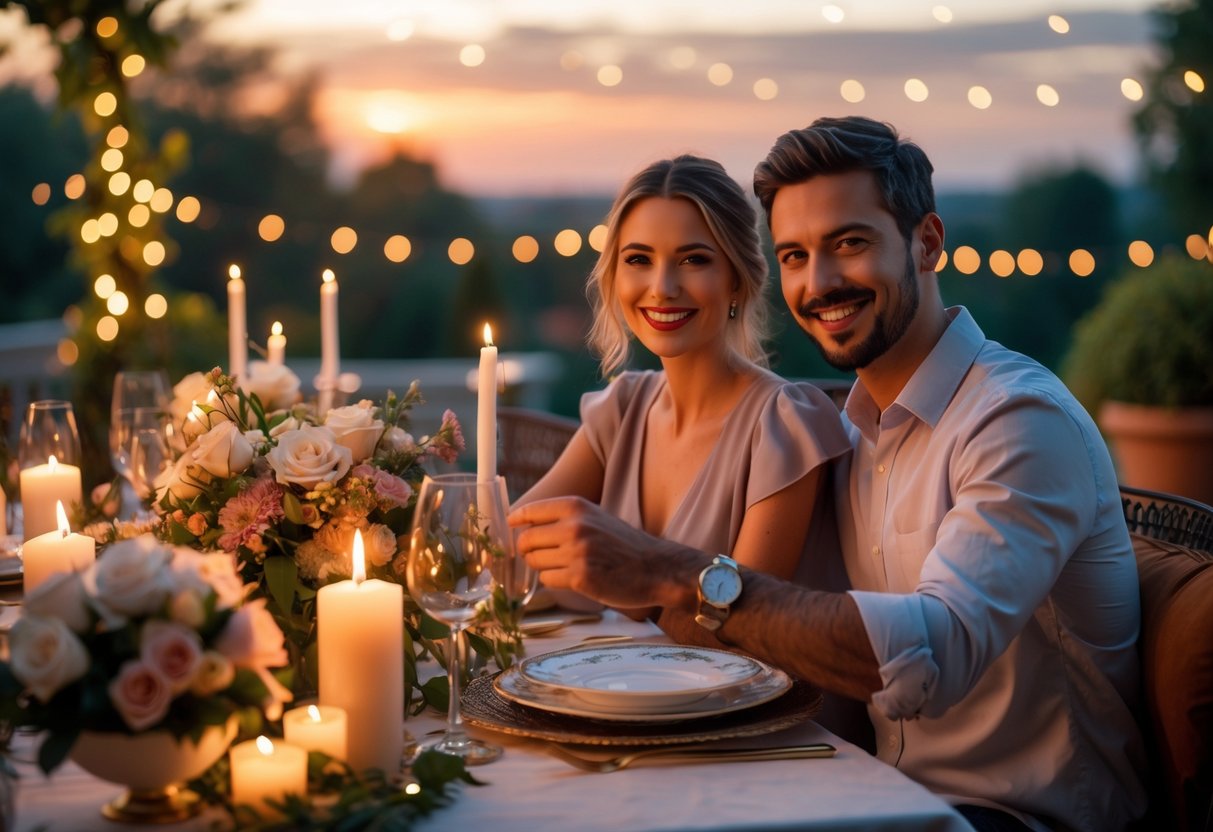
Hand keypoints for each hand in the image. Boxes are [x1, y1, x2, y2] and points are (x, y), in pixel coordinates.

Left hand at [508, 497, 700, 611]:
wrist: (656, 567)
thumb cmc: (623, 543)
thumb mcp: (594, 516)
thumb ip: (562, 518)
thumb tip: (520, 525)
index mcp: (576, 506)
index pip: (528, 512)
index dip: (515, 522)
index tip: (510, 528)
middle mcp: (574, 526)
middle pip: (526, 540)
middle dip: (528, 550)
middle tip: (539, 555)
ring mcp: (577, 553)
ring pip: (534, 562)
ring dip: (543, 566)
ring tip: (565, 565)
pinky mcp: (581, 578)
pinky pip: (548, 580)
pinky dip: (555, 581)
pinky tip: (575, 577)